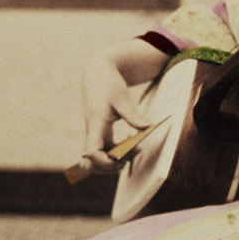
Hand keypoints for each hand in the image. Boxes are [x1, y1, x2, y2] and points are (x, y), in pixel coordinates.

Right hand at [78, 51, 156, 174]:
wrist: (97, 73)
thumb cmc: (108, 83)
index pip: (92, 151)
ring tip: (135, 151)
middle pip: (92, 161)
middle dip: (110, 166)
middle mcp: (92, 131)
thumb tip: (146, 127)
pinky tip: (130, 146)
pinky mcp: (99, 132)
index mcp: (96, 123)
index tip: (120, 160)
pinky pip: (105, 150)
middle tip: (131, 156)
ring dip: (114, 161)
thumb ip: (132, 115)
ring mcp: (95, 133)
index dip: (102, 162)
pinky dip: (116, 152)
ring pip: (98, 157)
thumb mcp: (122, 97)